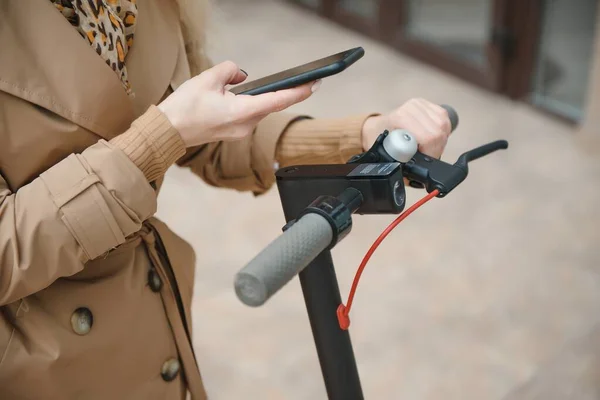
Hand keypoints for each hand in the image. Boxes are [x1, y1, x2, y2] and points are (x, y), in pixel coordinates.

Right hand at [158, 61, 318, 146]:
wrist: (169, 131)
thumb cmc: (184, 108)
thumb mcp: (207, 78)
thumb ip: (230, 70)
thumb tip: (242, 76)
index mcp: (242, 112)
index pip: (278, 100)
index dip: (299, 92)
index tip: (315, 84)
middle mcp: (245, 125)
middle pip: (269, 104)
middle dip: (276, 90)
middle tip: (294, 79)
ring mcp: (240, 132)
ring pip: (257, 109)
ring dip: (254, 96)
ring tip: (235, 87)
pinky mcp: (234, 133)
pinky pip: (247, 114)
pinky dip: (246, 103)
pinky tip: (231, 96)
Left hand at [361, 98, 451, 158]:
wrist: (376, 128)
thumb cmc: (381, 142)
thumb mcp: (387, 157)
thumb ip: (400, 166)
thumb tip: (415, 177)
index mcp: (400, 118)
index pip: (428, 138)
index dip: (431, 152)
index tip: (425, 160)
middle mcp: (410, 108)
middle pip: (438, 131)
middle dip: (437, 148)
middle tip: (429, 156)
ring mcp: (419, 104)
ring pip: (443, 124)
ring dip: (441, 140)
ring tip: (430, 147)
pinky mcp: (427, 103)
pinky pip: (444, 118)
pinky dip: (442, 130)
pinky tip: (433, 136)